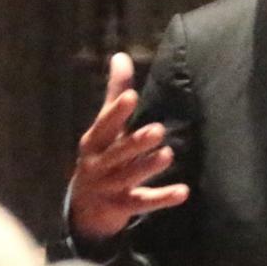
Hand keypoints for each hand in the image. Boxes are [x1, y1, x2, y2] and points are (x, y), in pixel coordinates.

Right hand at [70, 53, 190, 241]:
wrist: (83, 210)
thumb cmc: (101, 157)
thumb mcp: (105, 128)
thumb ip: (116, 94)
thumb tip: (121, 55)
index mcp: (94, 142)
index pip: (105, 124)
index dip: (117, 112)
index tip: (131, 97)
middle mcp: (99, 164)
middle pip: (118, 152)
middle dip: (136, 142)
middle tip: (158, 130)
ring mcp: (109, 187)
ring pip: (129, 177)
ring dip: (148, 167)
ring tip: (167, 155)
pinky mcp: (121, 207)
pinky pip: (143, 202)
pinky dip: (162, 198)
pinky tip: (183, 192)